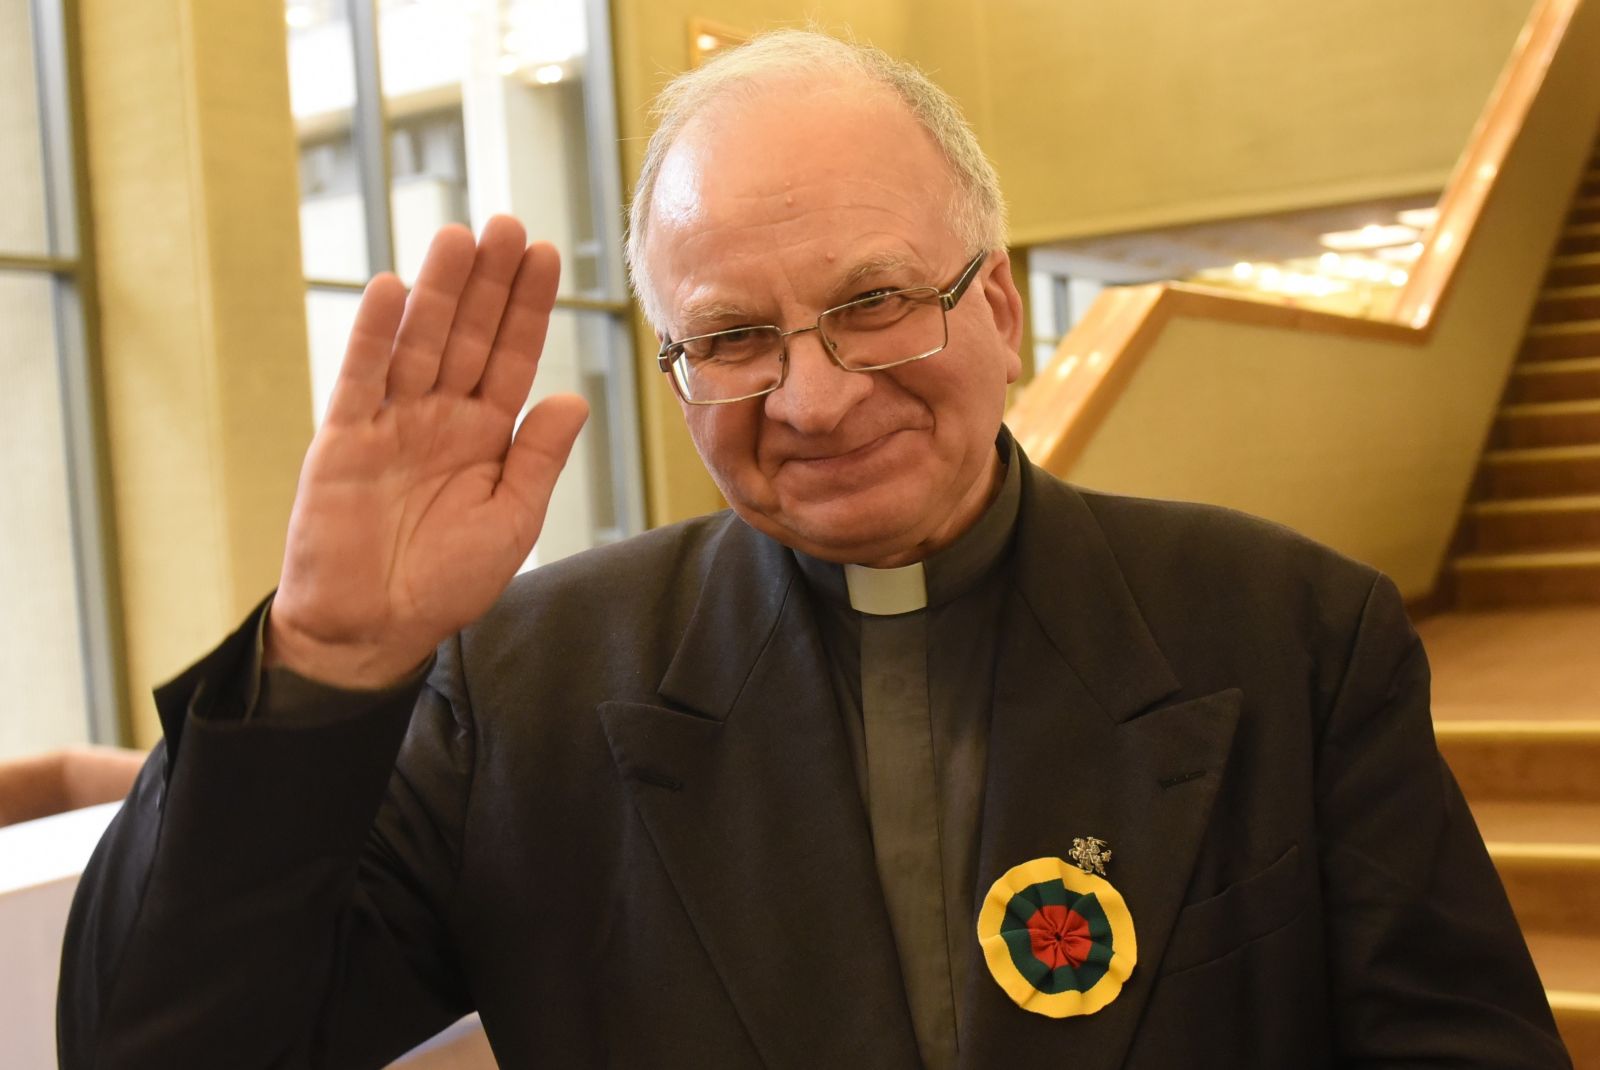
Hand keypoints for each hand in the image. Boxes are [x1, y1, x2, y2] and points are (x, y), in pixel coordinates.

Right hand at [266, 216, 588, 688]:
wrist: (373, 628)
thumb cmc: (445, 582)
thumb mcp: (511, 521)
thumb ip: (538, 459)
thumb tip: (572, 398)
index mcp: (486, 436)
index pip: (513, 358)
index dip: (528, 308)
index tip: (546, 254)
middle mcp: (440, 418)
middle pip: (469, 336)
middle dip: (490, 282)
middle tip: (509, 223)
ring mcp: (391, 423)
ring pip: (420, 343)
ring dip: (440, 292)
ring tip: (461, 237)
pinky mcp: (344, 440)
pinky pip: (360, 378)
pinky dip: (374, 335)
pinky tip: (393, 290)